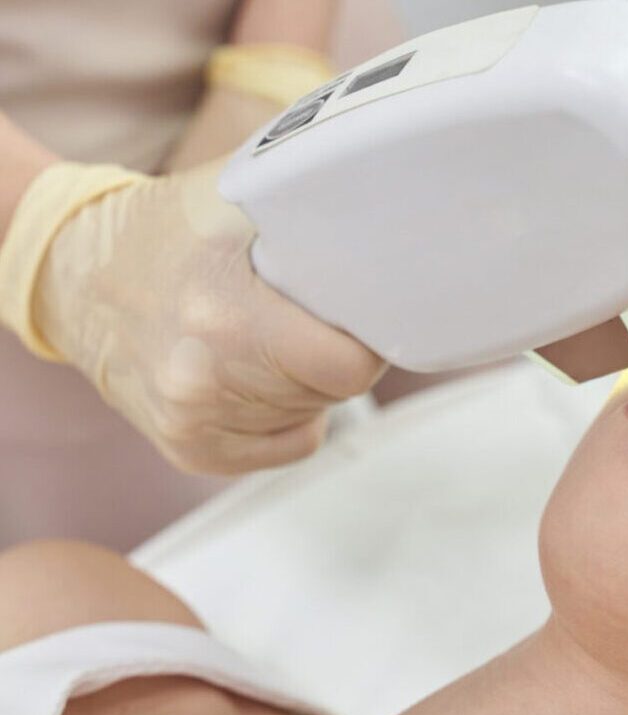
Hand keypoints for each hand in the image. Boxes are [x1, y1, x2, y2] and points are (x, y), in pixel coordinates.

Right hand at [33, 159, 386, 473]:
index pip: (348, 368)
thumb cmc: (169, 229)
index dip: (369, 338)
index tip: (364, 311)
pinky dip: (293, 415)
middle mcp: (203, 381)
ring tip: (270, 333)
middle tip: (308, 311)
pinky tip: (263, 373)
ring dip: (311, 382)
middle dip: (335, 351)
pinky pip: (291, 444)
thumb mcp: (241, 193)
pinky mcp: (190, 449)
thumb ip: (315, 209)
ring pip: (313, 416)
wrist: (77, 273)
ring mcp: (193, 422)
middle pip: (333, 391)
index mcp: (226, 317)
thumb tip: (392, 228)